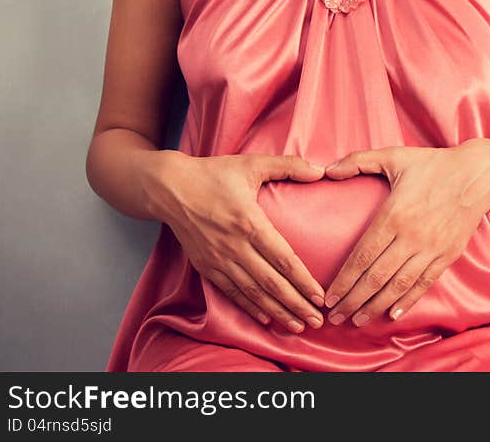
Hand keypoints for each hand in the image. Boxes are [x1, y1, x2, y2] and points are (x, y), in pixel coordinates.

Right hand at [145, 151, 327, 331]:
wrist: (169, 187)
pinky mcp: (206, 266)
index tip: (320, 296)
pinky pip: (231, 292)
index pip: (283, 259)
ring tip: (297, 325)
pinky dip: (249, 307)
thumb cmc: (214, 174)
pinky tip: (266, 318)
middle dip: (296, 304)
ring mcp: (219, 259)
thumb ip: (288, 165)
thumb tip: (321, 170)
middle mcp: (234, 246)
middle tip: (317, 320)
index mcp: (249, 222)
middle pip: (271, 283)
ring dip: (277, 311)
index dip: (302, 280)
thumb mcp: (252, 164)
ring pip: (253, 293)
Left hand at [321, 138, 489, 326]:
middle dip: (352, 300)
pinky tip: (393, 314)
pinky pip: (424, 283)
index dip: (344, 280)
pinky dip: (407, 301)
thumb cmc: (434, 165)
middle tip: (334, 316)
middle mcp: (411, 237)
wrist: (478, 175)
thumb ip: (358, 161)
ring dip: (375, 306)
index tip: (329, 296)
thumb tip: (328, 169)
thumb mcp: (394, 156)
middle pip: (376, 277)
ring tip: (357, 320)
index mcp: (394, 215)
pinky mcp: (447, 256)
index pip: (362, 256)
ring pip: (398, 286)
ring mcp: (430, 249)